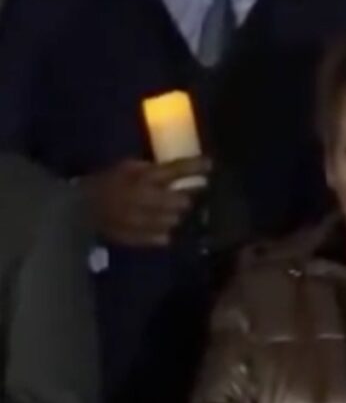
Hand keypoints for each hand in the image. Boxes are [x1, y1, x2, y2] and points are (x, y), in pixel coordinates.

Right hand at [84, 158, 208, 246]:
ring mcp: (138, 220)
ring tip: (173, 214)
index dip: (196, 167)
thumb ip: (149, 168)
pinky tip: (164, 229)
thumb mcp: (125, 167)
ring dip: (176, 216)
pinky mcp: (133, 237)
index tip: (211, 165)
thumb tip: (175, 170)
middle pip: (180, 201)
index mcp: (140, 178)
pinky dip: (164, 232)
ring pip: (172, 220)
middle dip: (185, 199)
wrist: (77, 208)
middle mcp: (143, 198)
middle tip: (186, 198)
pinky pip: (158, 237)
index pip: (175, 170)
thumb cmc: (104, 183)